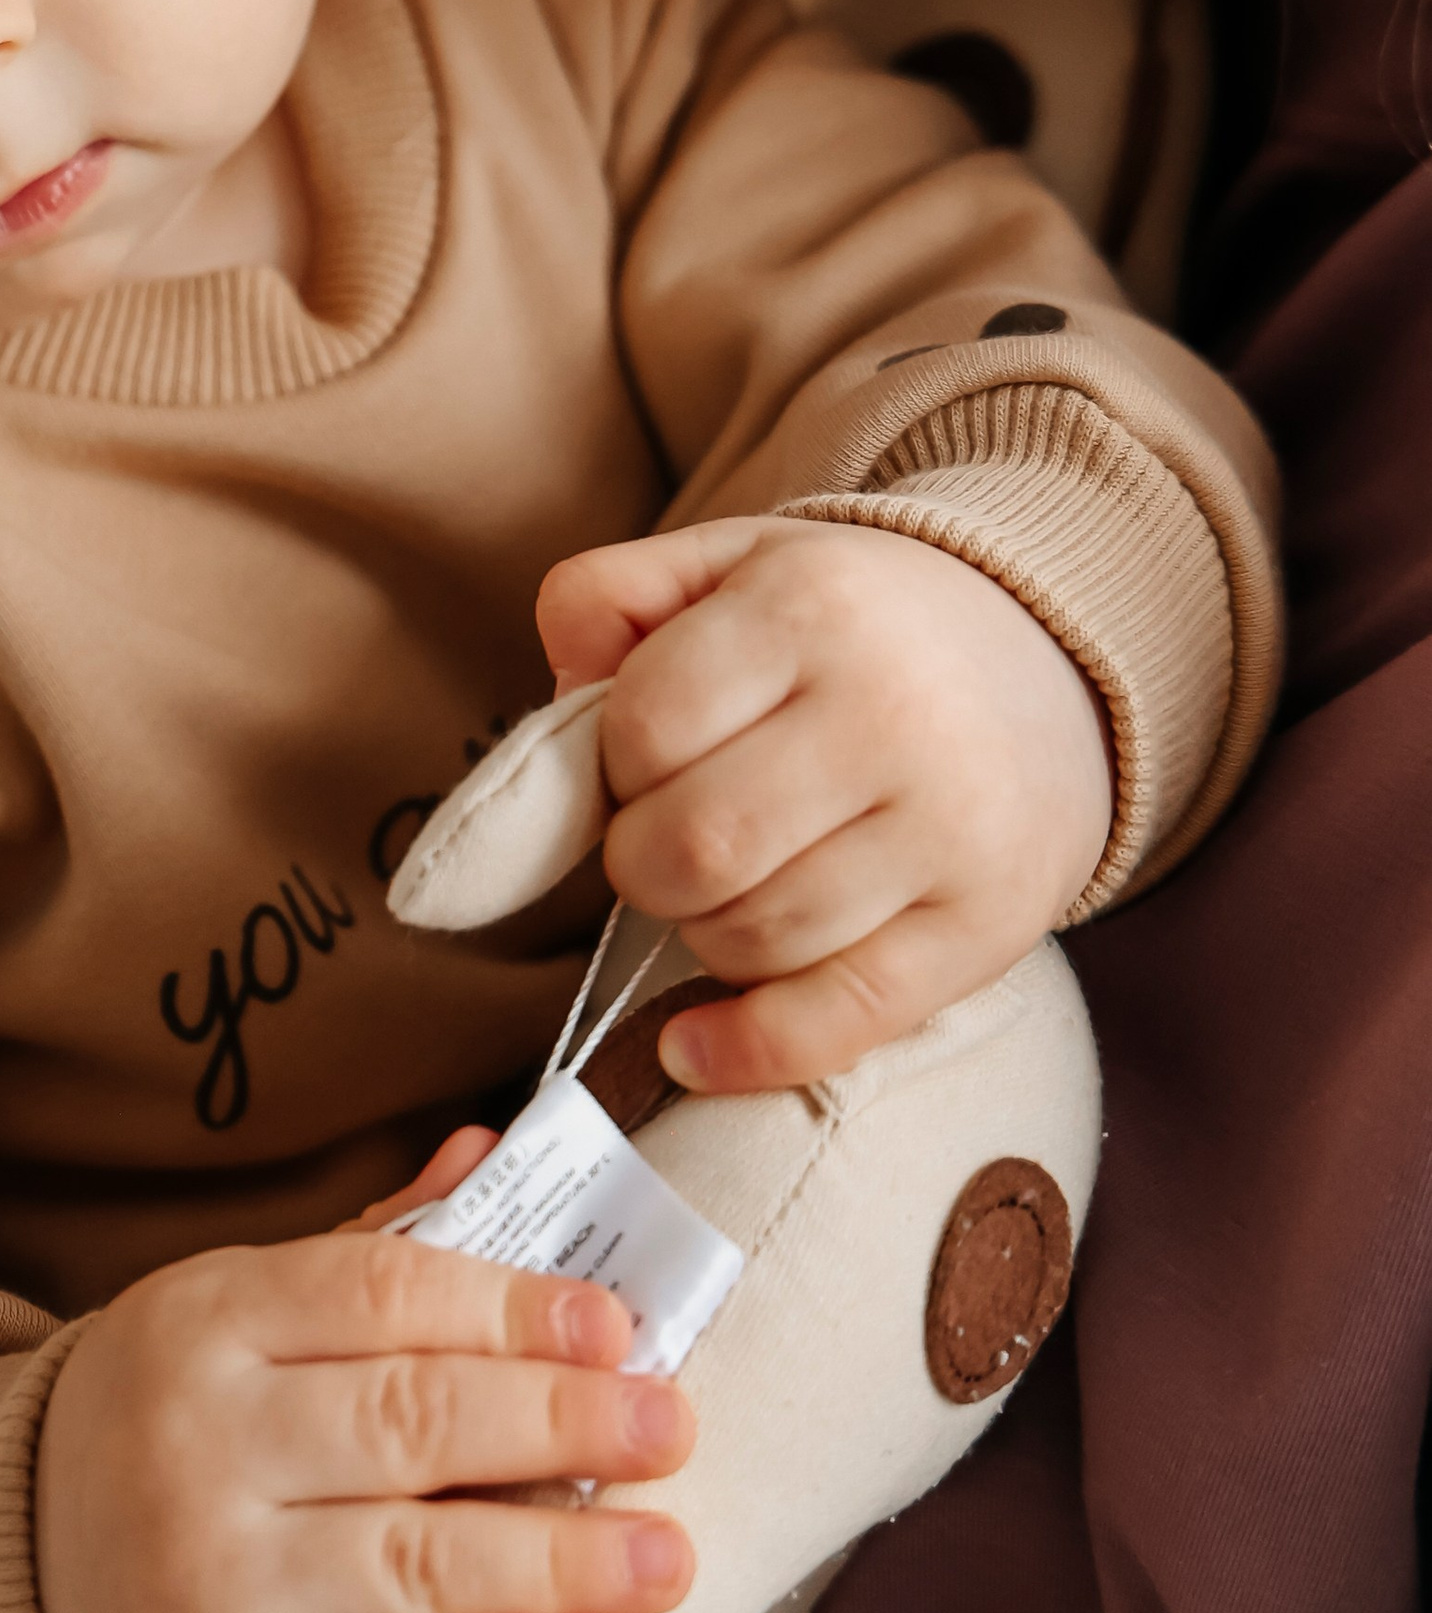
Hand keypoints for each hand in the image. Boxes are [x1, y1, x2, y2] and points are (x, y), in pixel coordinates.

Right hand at [33, 1222, 695, 1612]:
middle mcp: (202, 1437)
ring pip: (413, 1563)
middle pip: (412, 1421)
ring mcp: (212, 1573)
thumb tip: (494, 1152)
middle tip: (670, 1430)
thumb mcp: (240, 1306)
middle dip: (561, 1424)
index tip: (616, 1328)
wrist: (15, 1570)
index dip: (511, 1307)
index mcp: (208, 1313)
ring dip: (559, 1561)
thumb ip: (372, 1246)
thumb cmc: (172, 1414)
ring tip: (666, 1555)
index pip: (383, 1293)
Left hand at [541, 513, 1113, 1093]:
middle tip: (672, 837)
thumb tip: (561, 692)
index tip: (645, 762)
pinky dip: (748, 1050)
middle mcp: (892, 716)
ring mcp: (949, 831)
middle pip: (692, 846)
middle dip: (644, 861)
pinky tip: (693, 1045)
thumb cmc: (857, 624)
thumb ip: (613, 595)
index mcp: (812, 610)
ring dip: (703, 931)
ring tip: (730, 884)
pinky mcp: (987, 927)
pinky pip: (841, 1019)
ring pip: (755, 936)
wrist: (1052, 663)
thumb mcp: (734, 562)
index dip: (613, 763)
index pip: (645, 724)